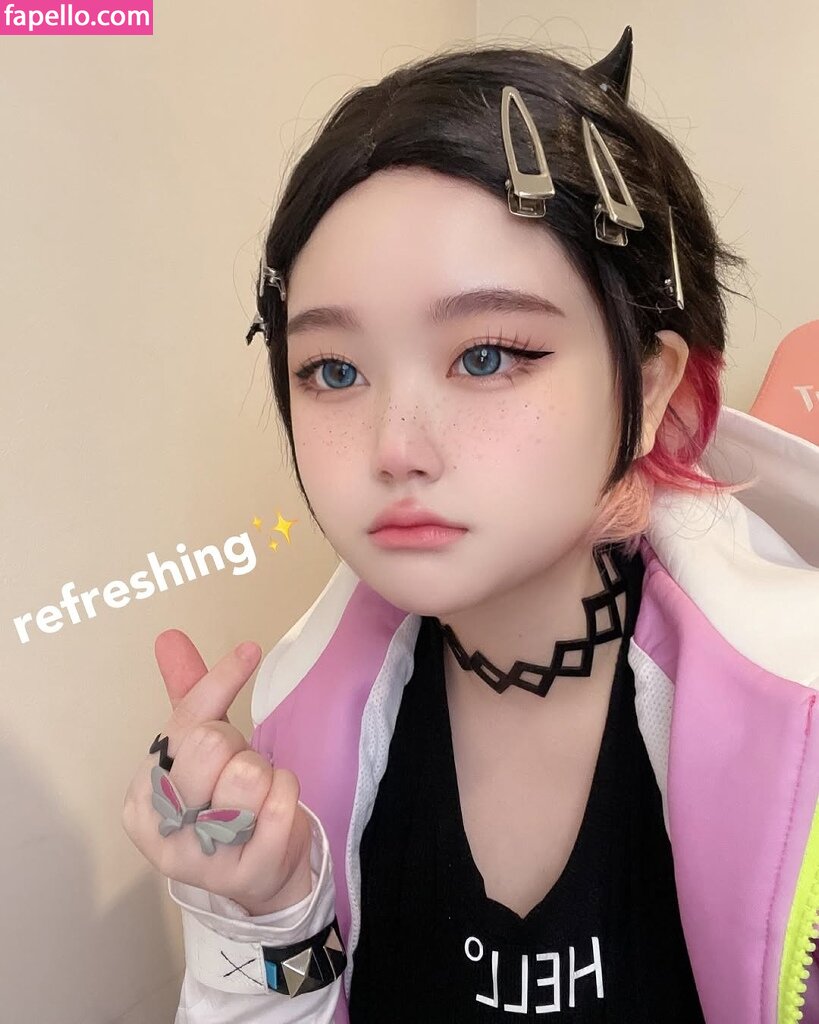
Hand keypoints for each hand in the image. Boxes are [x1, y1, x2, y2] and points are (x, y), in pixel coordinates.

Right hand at [122, 629, 312, 914]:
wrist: (260, 874)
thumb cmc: (223, 802)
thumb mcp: (200, 751)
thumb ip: (190, 697)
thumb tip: (169, 636)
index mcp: (141, 798)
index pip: (184, 722)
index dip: (220, 683)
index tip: (249, 652)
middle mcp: (162, 833)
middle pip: (212, 745)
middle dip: (238, 745)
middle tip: (239, 767)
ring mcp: (203, 860)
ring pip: (249, 774)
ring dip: (265, 773)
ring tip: (256, 792)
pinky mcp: (248, 872)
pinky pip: (282, 802)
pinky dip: (288, 792)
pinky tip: (277, 806)